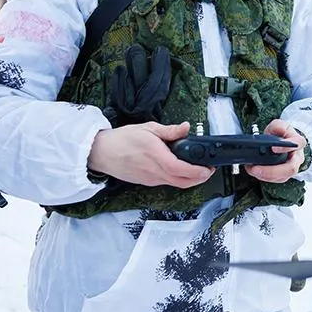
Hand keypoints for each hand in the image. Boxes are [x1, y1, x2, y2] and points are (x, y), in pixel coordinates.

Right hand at [88, 121, 214, 188]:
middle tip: (209, 170)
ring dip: (190, 180)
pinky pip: (167, 183)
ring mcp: (150, 179)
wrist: (101, 153)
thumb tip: (186, 127)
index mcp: (155, 156)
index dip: (198, 172)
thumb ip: (169, 130)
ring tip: (198, 169)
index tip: (209, 168)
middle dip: (200, 178)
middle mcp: (154, 172)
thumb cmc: (122, 140)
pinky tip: (181, 170)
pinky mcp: (147, 182)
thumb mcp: (147, 128)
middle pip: (183, 182)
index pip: (181, 169)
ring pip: (176, 184)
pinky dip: (178, 179)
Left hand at [244, 119, 305, 183]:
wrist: (283, 142)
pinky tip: (254, 172)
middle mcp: (297, 157)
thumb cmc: (282, 135)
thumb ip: (278, 126)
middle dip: (271, 171)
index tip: (273, 148)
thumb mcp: (279, 125)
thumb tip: (278, 130)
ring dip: (265, 175)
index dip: (285, 148)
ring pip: (282, 177)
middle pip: (290, 168)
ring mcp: (291, 168)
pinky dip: (263, 177)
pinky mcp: (284, 175)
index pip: (297, 144)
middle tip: (255, 168)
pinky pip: (275, 180)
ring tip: (251, 169)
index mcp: (298, 143)